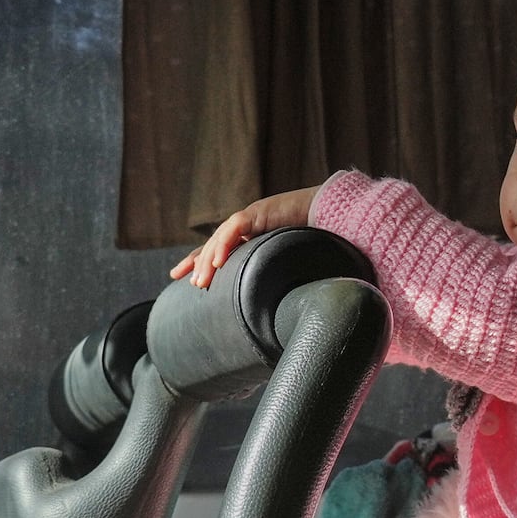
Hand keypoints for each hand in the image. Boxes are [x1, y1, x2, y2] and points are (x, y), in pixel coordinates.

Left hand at [176, 186, 319, 288]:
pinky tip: (218, 262)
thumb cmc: (316, 238)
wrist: (332, 212)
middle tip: (184, 281)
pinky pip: (235, 228)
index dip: (200, 262)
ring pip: (220, 238)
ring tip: (201, 281)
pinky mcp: (259, 211)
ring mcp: (251, 216)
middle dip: (196, 262)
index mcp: (250, 236)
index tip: (185, 279)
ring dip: (208, 260)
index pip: (219, 250)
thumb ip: (273, 275)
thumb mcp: (287, 261)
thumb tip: (272, 306)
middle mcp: (246, 225)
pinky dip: (225, 244)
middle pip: (213, 244)